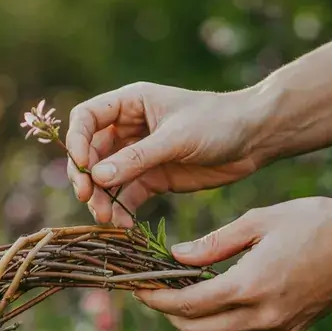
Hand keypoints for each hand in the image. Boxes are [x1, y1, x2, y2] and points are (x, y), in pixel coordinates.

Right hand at [65, 81, 265, 225]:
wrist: (255, 138)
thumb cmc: (217, 123)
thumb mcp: (175, 138)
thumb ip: (136, 158)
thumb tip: (98, 177)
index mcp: (130, 104)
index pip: (87, 118)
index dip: (76, 141)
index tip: (82, 168)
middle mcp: (129, 128)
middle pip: (91, 153)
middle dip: (88, 177)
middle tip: (89, 198)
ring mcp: (140, 155)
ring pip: (107, 178)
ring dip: (102, 198)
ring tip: (106, 218)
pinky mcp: (154, 178)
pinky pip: (128, 196)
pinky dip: (122, 211)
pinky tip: (124, 226)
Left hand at [135, 195, 331, 330]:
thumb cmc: (314, 220)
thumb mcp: (258, 220)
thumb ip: (214, 243)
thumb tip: (176, 257)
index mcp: (250, 286)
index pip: (188, 306)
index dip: (157, 300)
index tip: (139, 289)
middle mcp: (263, 317)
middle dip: (169, 316)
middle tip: (155, 294)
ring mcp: (279, 329)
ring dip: (193, 329)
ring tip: (180, 302)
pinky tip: (214, 309)